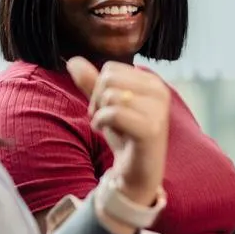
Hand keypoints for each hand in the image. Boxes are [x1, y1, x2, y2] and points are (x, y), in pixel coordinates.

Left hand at [67, 57, 169, 206]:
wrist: (137, 172)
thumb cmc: (125, 137)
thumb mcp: (106, 106)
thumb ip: (92, 83)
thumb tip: (74, 61)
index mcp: (153, 82)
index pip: (111, 68)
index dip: (100, 88)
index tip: (108, 109)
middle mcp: (160, 92)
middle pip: (109, 78)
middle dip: (98, 99)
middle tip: (106, 119)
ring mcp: (159, 110)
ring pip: (110, 95)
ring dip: (100, 114)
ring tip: (110, 128)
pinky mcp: (151, 129)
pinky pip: (114, 113)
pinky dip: (102, 122)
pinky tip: (107, 133)